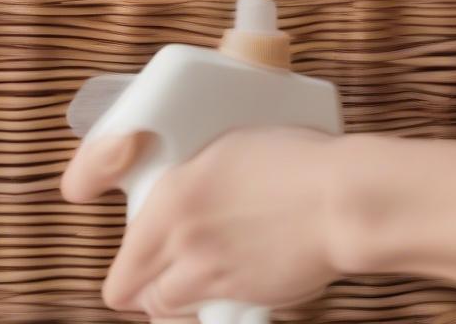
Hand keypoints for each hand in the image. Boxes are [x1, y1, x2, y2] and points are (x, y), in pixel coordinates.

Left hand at [61, 128, 345, 319]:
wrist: (339, 199)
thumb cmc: (286, 158)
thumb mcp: (219, 148)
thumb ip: (187, 177)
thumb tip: (176, 188)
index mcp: (169, 200)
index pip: (119, 255)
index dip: (117, 254)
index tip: (118, 242)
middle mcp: (182, 244)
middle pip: (130, 292)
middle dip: (136, 283)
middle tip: (149, 268)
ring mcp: (214, 277)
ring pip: (165, 309)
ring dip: (167, 298)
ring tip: (182, 279)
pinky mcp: (249, 298)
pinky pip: (209, 315)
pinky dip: (205, 309)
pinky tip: (219, 288)